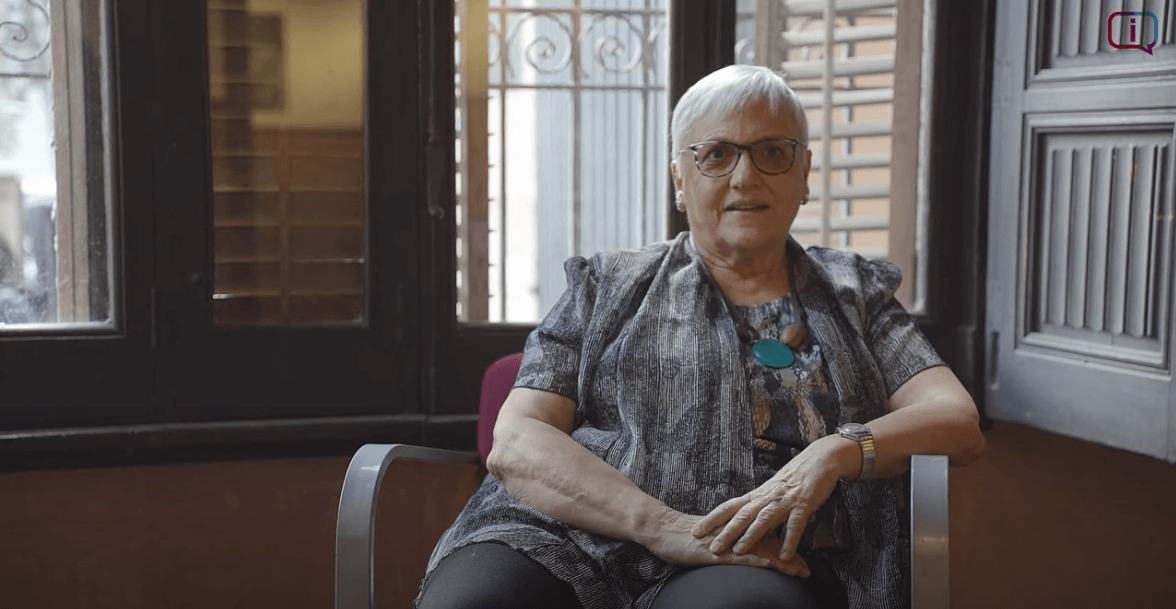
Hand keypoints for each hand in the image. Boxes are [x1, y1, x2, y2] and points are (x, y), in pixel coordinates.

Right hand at [642, 508, 809, 576]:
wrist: (661, 528)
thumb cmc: (682, 536)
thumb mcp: (710, 540)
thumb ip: (726, 543)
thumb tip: (738, 552)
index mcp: (735, 530)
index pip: (766, 538)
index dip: (784, 548)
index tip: (800, 560)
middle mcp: (735, 533)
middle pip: (769, 544)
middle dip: (790, 557)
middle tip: (807, 570)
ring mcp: (727, 542)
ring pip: (761, 550)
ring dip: (781, 561)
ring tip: (799, 572)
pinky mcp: (715, 551)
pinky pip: (740, 556)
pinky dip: (757, 560)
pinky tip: (770, 565)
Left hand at [690, 435, 851, 561]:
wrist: (819, 459)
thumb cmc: (793, 479)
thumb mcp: (771, 493)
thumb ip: (758, 509)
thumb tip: (742, 527)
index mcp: (757, 495)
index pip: (729, 507)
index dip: (712, 519)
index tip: (696, 531)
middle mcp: (767, 498)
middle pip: (742, 516)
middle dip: (726, 532)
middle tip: (712, 548)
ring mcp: (784, 501)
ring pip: (764, 519)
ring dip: (750, 536)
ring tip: (739, 552)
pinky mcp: (803, 504)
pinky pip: (795, 525)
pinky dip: (790, 541)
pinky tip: (784, 556)